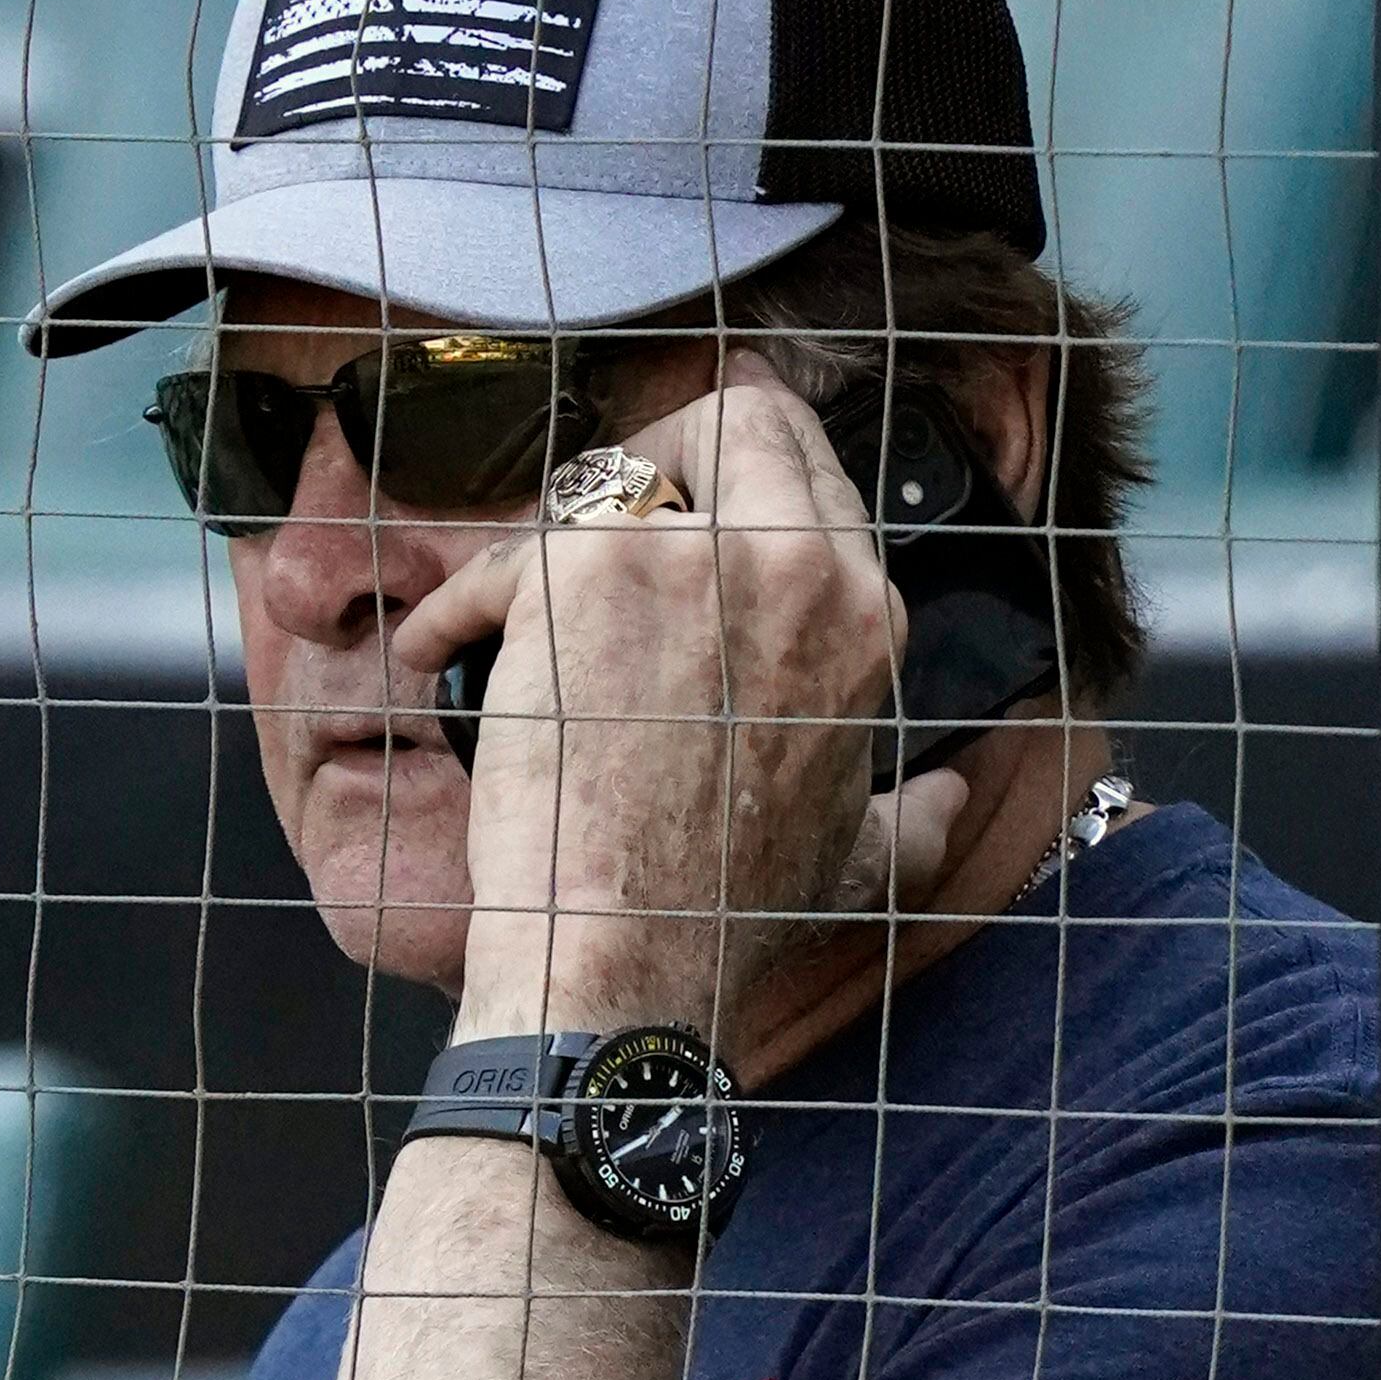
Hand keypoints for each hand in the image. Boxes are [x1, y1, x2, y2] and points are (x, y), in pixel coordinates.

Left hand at [396, 353, 964, 1061]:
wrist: (626, 962)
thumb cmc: (728, 922)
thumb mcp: (861, 864)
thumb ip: (913, 815)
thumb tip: (946, 800)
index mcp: (863, 615)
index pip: (808, 469)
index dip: (737, 471)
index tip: (681, 499)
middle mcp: (794, 562)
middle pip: (734, 418)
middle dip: (659, 454)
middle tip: (592, 524)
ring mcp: (688, 555)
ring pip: (607, 475)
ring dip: (548, 539)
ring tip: (501, 615)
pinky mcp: (580, 572)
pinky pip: (506, 551)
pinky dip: (458, 605)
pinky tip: (435, 653)